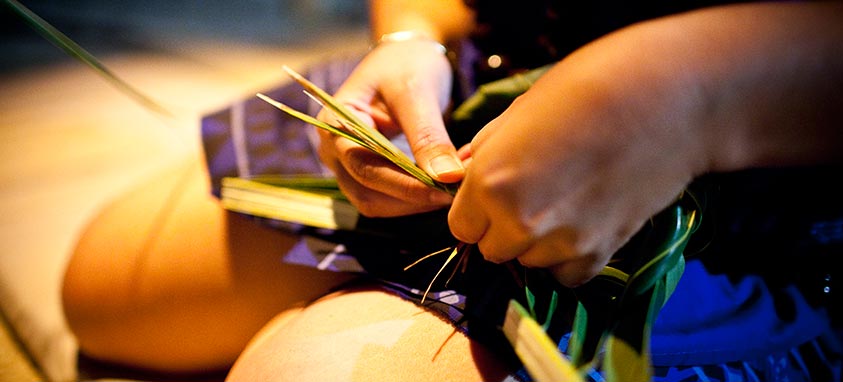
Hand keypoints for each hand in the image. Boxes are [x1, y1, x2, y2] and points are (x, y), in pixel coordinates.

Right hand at [316, 39, 463, 216]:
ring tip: (455, 186)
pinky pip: (390, 197)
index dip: (405, 186)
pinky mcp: (371, 172)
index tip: (445, 189)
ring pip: (379, 203)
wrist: (407, 57)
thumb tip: (447, 178)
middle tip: (458, 190)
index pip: (366, 169)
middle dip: (413, 197)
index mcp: (334, 125)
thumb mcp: (416, 93)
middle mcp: (334, 151)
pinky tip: (445, 183)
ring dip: (416, 202)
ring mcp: (349, 165)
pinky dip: (418, 196)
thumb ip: (428, 135)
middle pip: (368, 194)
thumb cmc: (406, 65)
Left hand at [448, 22, 705, 286]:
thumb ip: (484, 152)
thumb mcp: (519, 111)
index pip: (461, 228)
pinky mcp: (601, 252)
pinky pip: (567, 274)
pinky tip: (584, 220)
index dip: (476, 211)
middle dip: (503, 229)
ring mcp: (562, 242)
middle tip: (534, 193)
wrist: (665, 99)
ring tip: (566, 199)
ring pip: (530, 262)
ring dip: (538, 242)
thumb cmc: (586, 88)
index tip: (495, 195)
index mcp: (490, 183)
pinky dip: (570, 257)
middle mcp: (520, 221)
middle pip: (493, 251)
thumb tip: (461, 171)